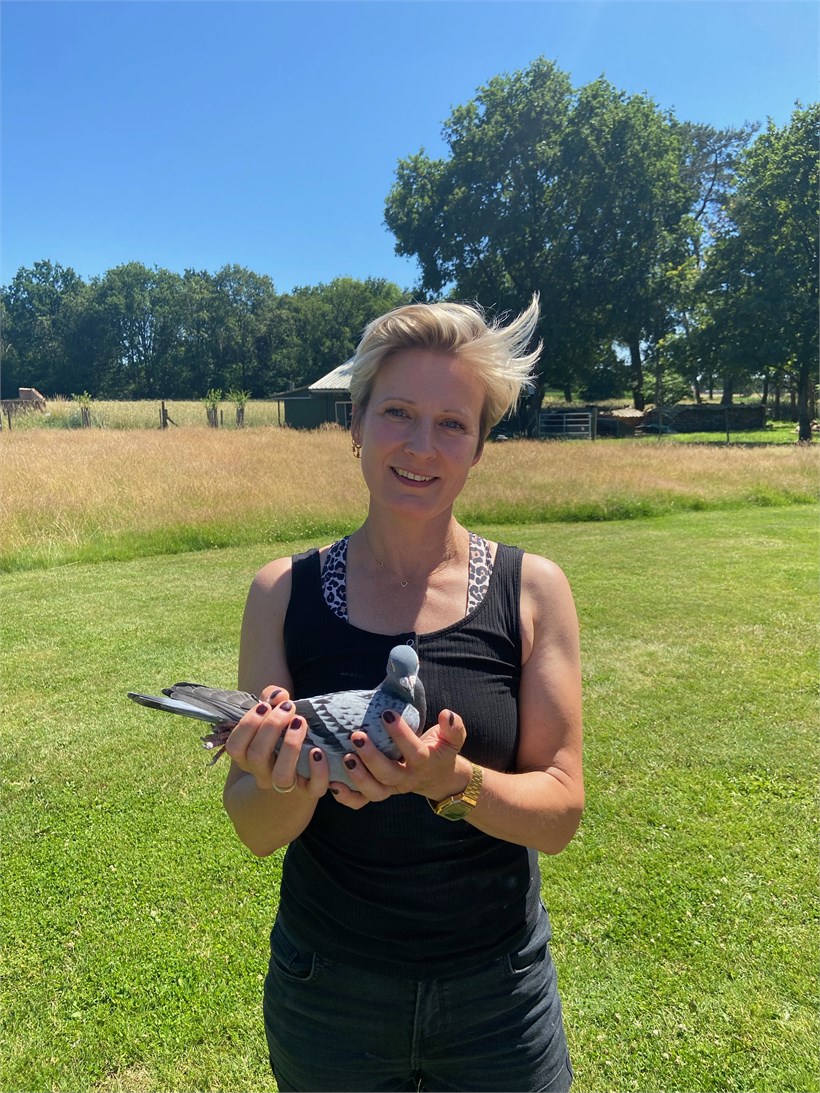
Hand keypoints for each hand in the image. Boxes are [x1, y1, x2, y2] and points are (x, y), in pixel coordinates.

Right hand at [224, 684, 328, 796]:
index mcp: (248, 758)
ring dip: (290, 745)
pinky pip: (313, 788)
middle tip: (288, 707)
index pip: (235, 747)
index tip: (265, 705)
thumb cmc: (281, 737)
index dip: (247, 725)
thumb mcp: (272, 717)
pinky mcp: (309, 791)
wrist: (299, 775)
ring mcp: (285, 786)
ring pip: (281, 776)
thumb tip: (278, 695)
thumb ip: (271, 700)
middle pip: (257, 756)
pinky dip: (318, 770)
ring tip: (300, 722)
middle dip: (271, 726)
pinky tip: (318, 751)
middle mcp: (262, 774)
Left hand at [329, 708, 468, 809]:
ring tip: (346, 757)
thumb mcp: (452, 739)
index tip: (386, 714)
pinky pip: (362, 802)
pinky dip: (347, 797)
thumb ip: (454, 727)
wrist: (440, 778)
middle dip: (372, 757)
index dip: (400, 734)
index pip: (413, 750)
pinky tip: (334, 784)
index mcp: (424, 762)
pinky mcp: (380, 792)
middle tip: (357, 736)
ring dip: (359, 777)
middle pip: (389, 774)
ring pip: (375, 792)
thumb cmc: (439, 750)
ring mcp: (392, 788)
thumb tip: (446, 714)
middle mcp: (407, 778)